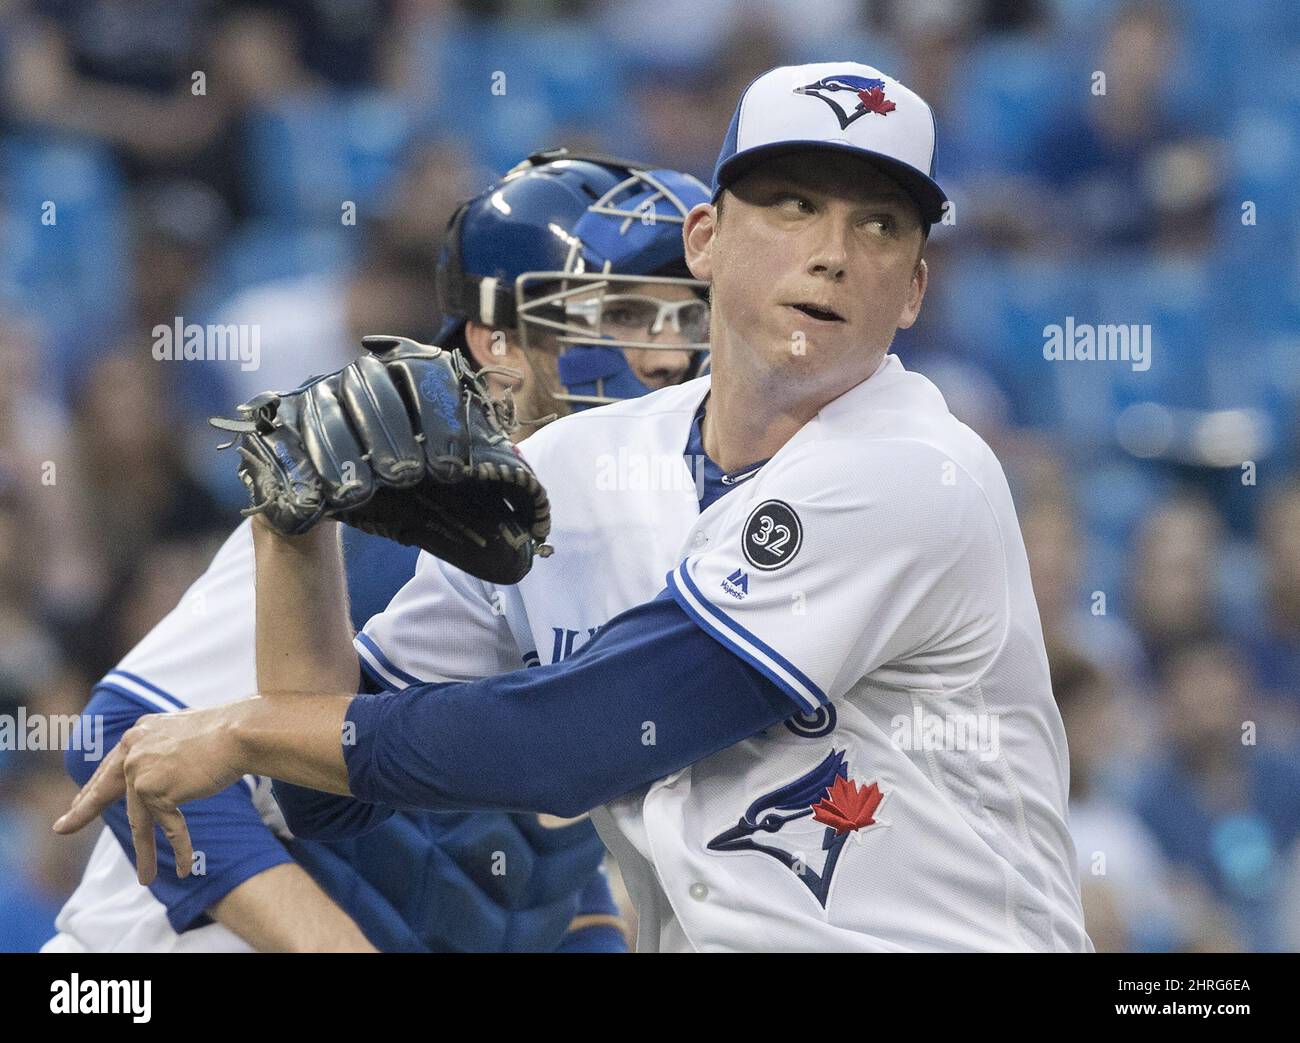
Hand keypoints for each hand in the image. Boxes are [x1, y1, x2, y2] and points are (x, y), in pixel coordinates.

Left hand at [53, 703, 248, 884]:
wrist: (240, 733)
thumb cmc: (228, 733)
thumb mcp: (186, 736)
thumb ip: (166, 751)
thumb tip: (162, 776)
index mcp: (140, 733)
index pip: (111, 766)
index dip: (94, 786)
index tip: (78, 802)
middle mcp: (133, 749)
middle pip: (109, 790)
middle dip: (83, 811)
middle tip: (63, 827)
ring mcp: (140, 770)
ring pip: (139, 820)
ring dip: (145, 852)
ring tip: (146, 878)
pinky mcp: (154, 790)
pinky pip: (168, 827)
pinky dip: (180, 849)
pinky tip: (184, 868)